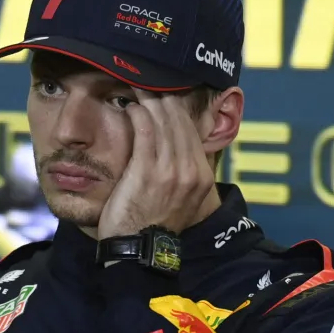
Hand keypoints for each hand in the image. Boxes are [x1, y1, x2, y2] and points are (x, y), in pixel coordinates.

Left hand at [97, 89, 215, 238]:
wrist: (138, 250)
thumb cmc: (151, 224)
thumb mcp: (178, 198)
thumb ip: (180, 172)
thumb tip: (174, 149)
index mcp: (201, 178)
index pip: (192, 131)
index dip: (177, 109)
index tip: (164, 94)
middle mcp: (191, 172)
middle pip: (179, 122)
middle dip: (163, 99)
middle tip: (148, 82)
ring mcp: (170, 171)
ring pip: (163, 123)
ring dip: (150, 102)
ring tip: (138, 88)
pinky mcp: (147, 171)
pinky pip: (145, 132)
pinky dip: (139, 115)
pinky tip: (132, 106)